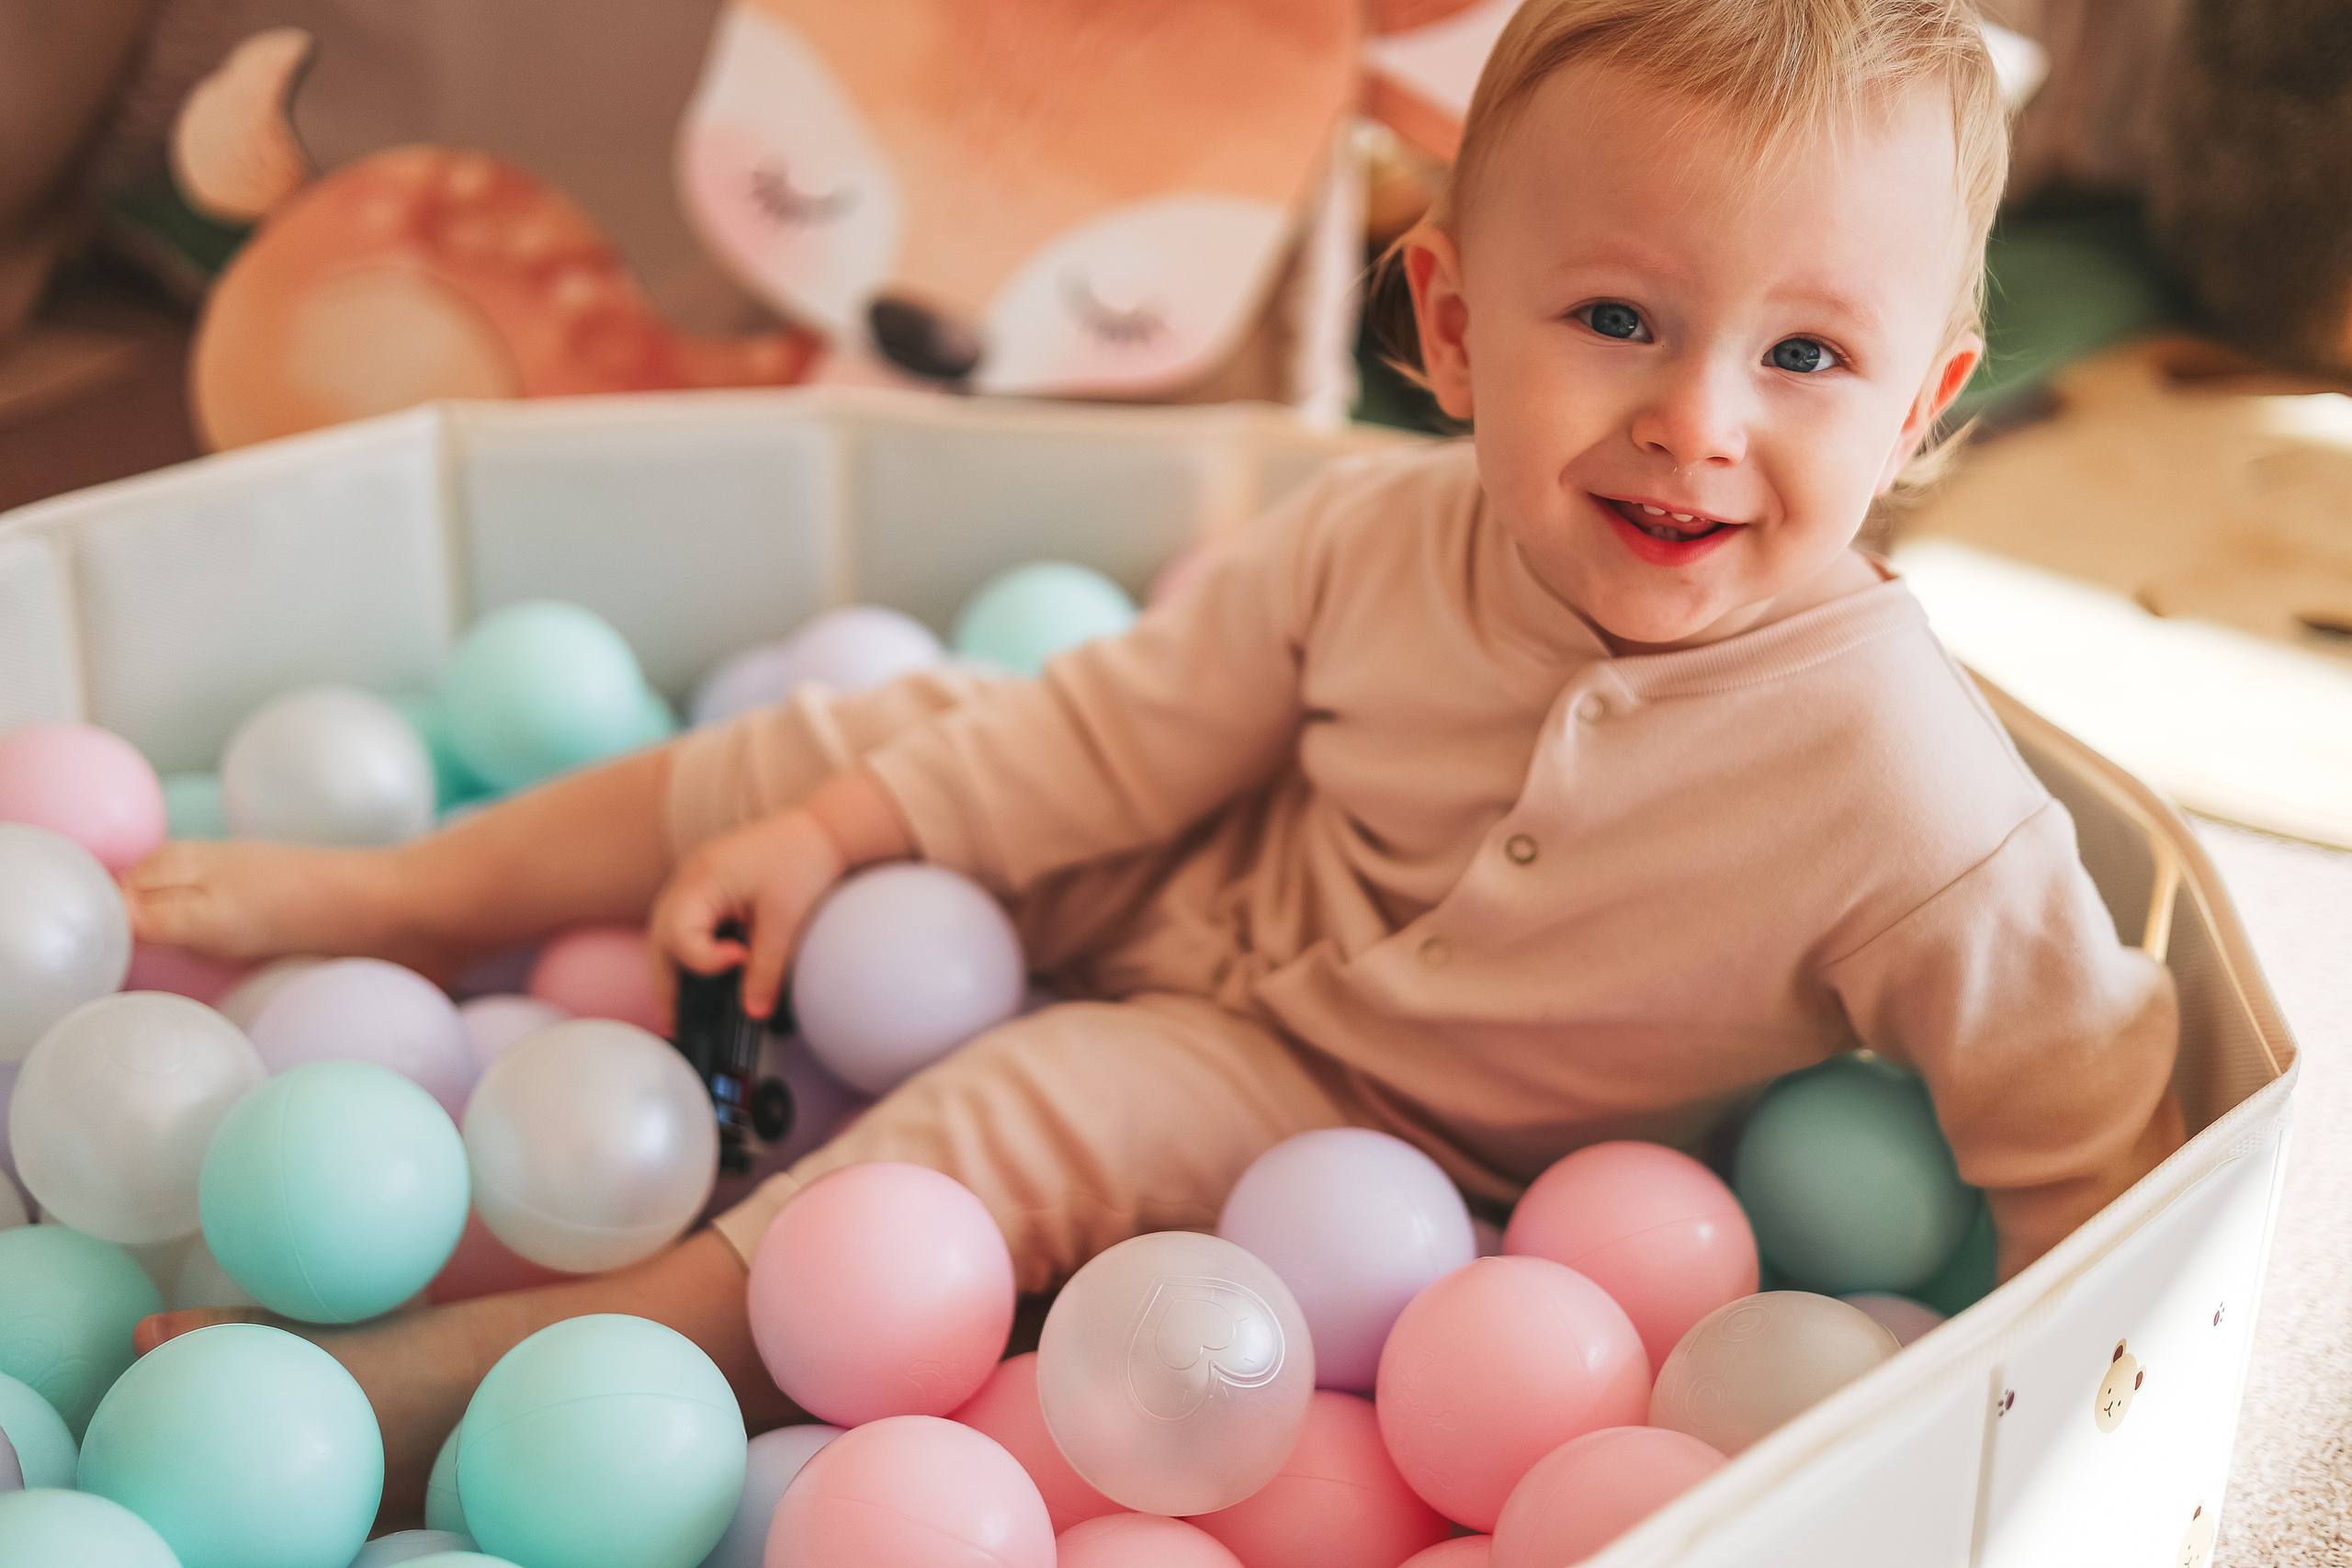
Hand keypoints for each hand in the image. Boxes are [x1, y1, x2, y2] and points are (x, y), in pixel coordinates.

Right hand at [648, 808, 845, 1020]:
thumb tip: (753, 1013)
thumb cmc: (802, 861)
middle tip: (680, 1023)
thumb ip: (766, 968)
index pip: (679, 936)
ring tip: (684, 1012)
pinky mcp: (704, 888)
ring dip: (674, 971)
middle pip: (659, 940)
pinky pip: (682, 925)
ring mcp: (691, 882)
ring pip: (665, 935)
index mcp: (700, 881)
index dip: (705, 960)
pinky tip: (703, 978)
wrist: (820, 828)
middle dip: (668, 983)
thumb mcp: (785, 919)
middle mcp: (685, 880)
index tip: (740, 960)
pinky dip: (687, 953)